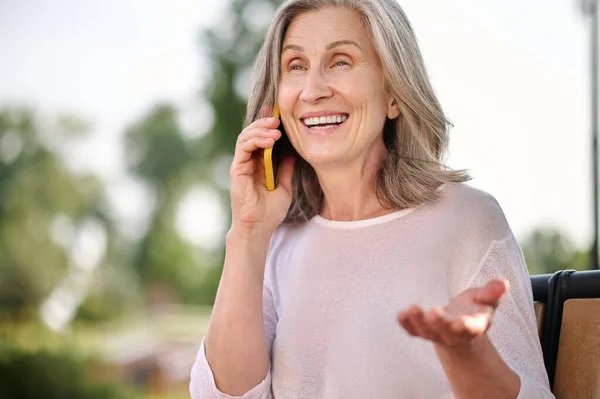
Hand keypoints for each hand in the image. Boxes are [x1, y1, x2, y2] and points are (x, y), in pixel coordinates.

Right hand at [230, 107, 294, 234]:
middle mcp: (249, 162)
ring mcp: (241, 164)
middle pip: (253, 133)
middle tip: (279, 117)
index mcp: (259, 164)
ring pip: (246, 136)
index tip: (280, 113)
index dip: (268, 124)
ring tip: (276, 129)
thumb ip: (287, 169)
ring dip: (261, 129)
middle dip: (265, 122)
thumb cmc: (270, 211)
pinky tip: (269, 140)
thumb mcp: (285, 186)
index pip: (262, 138)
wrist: (259, 227)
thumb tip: (294, 152)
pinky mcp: (237, 169)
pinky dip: (255, 140)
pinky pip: (243, 147)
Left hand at [396, 279, 508, 351]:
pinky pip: (413, 331)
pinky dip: (406, 325)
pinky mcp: (422, 331)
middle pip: (445, 331)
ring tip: (411, 309)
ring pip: (426, 332)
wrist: (460, 326)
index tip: (459, 322)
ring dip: (418, 322)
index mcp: (472, 326)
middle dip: (439, 323)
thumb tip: (503, 283)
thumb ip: (492, 292)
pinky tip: (400, 316)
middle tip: (431, 313)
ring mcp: (436, 334)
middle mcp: (453, 333)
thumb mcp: (486, 300)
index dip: (463, 326)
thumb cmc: (474, 309)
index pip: (468, 328)